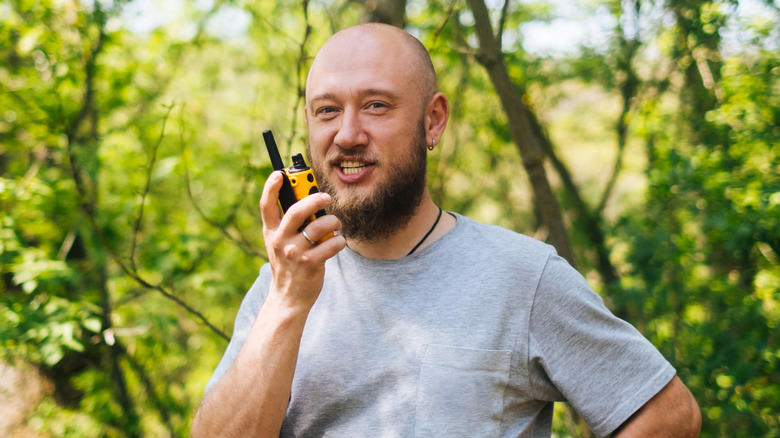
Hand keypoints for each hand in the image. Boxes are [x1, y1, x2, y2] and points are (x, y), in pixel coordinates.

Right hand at [259, 171, 345, 311]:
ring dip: (333, 222)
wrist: (289, 297)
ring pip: (319, 226)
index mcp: (271, 232)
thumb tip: (310, 198)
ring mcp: (294, 253)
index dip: (271, 187)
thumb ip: (288, 223)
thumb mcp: (279, 243)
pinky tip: (338, 242)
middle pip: (297, 211)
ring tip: (336, 225)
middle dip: (314, 199)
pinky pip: (332, 243)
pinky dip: (340, 240)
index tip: (279, 173)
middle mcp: (280, 240)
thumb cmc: (288, 264)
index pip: (266, 205)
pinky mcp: (311, 263)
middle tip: (326, 197)